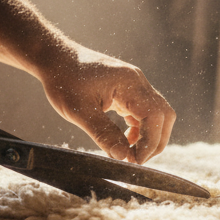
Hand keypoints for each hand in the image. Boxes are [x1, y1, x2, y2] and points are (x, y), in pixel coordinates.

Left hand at [37, 44, 175, 163]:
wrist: (56, 58)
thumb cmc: (63, 80)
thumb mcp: (79, 112)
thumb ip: (103, 134)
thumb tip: (122, 157)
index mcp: (129, 83)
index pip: (155, 117)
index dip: (150, 142)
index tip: (134, 161)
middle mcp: (137, 82)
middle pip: (164, 115)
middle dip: (155, 141)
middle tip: (136, 160)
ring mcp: (135, 85)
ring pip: (157, 114)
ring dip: (149, 136)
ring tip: (129, 152)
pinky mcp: (129, 90)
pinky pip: (144, 112)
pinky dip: (140, 129)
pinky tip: (124, 139)